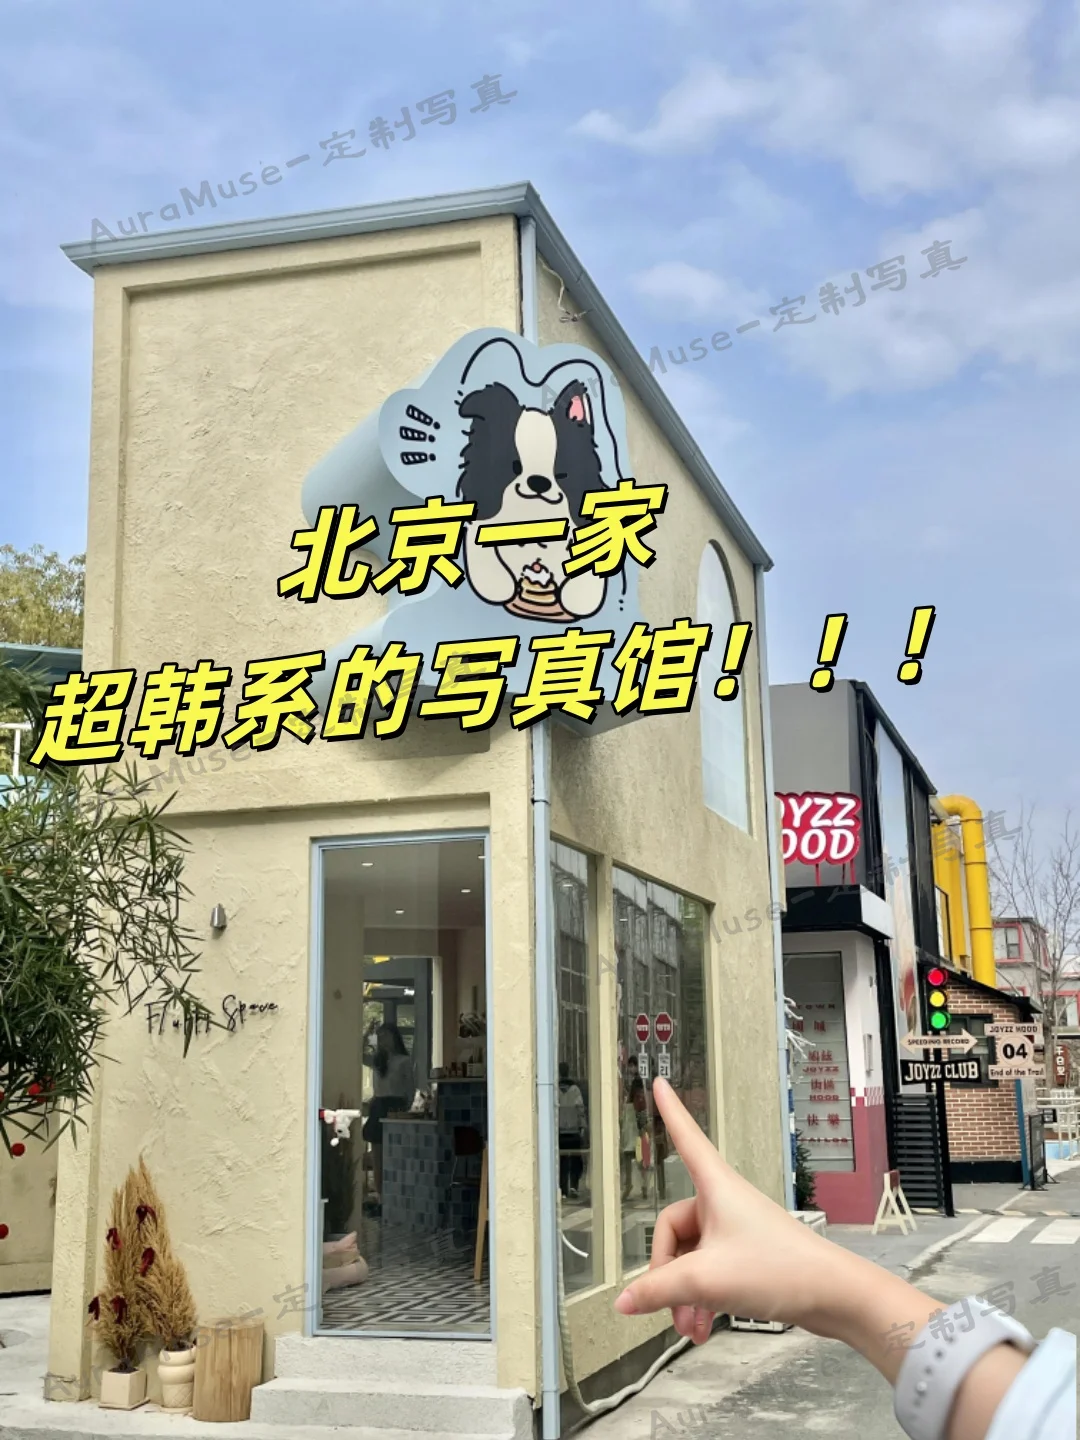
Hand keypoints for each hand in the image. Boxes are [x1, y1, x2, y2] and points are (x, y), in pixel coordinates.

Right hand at [614, 1076, 865, 1345]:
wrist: (831, 1295)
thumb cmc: (779, 1269)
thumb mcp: (707, 1280)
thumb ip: (659, 1289)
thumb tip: (625, 1300)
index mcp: (714, 1188)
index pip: (685, 1138)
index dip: (671, 1112)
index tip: (660, 1084)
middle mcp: (722, 1204)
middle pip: (673, 1229)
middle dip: (668, 1273)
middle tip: (670, 1305)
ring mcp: (734, 1231)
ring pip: (690, 1258)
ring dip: (685, 1294)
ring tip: (690, 1325)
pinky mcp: (746, 1256)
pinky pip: (708, 1272)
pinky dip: (701, 1299)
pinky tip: (702, 1325)